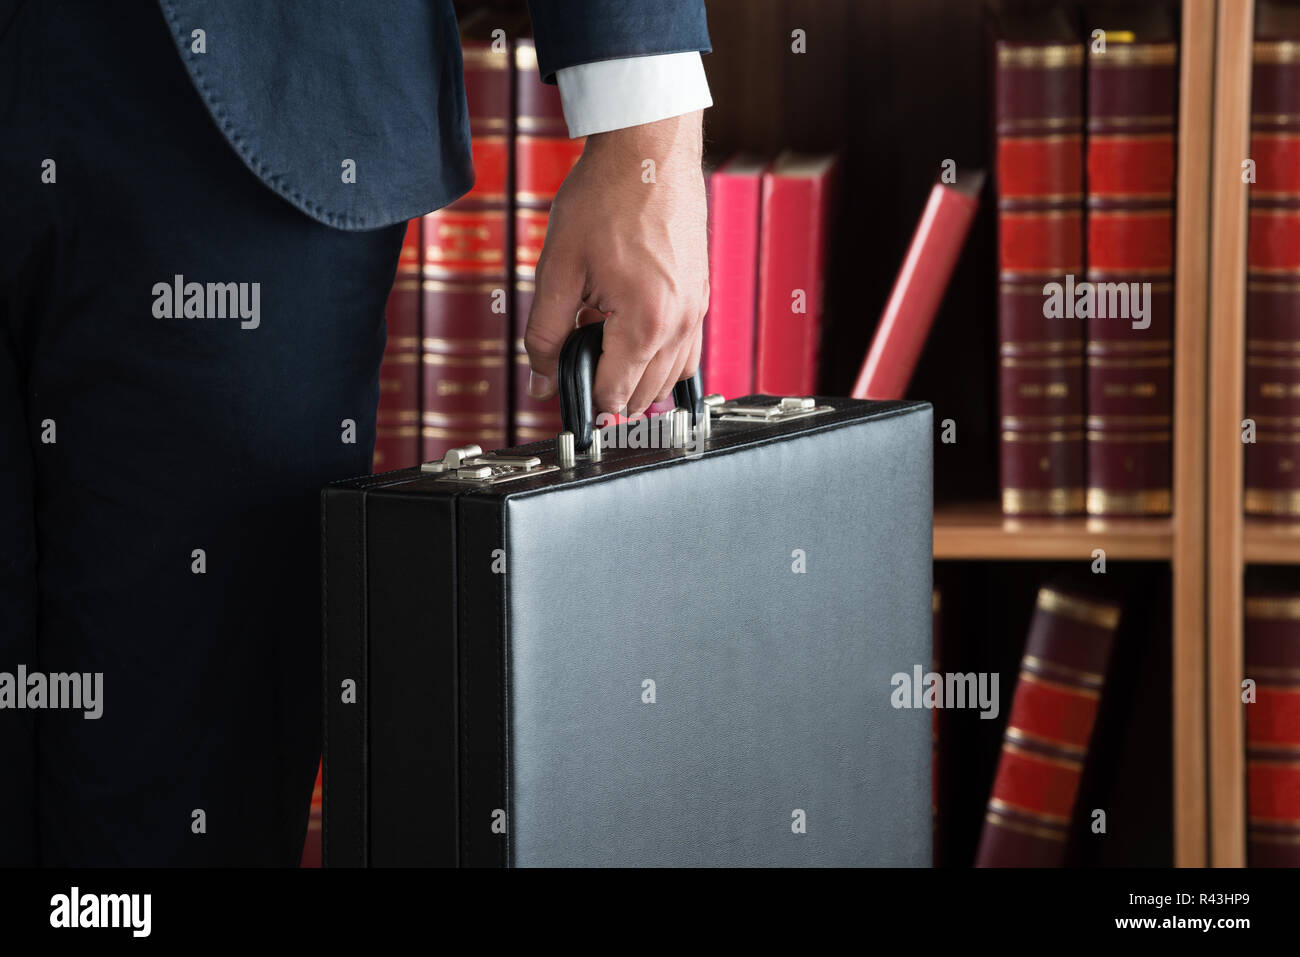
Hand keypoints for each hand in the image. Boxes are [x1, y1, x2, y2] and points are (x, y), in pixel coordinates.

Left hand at [524, 111, 708, 416]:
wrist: (647, 149)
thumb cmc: (606, 196)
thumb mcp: (558, 269)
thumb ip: (546, 334)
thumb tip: (542, 380)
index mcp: (644, 322)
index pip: (614, 394)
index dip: (583, 401)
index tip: (564, 398)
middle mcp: (680, 323)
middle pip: (645, 395)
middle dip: (608, 392)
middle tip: (573, 369)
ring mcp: (697, 310)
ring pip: (670, 378)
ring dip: (636, 379)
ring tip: (599, 349)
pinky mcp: (701, 295)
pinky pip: (686, 349)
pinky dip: (659, 358)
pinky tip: (628, 336)